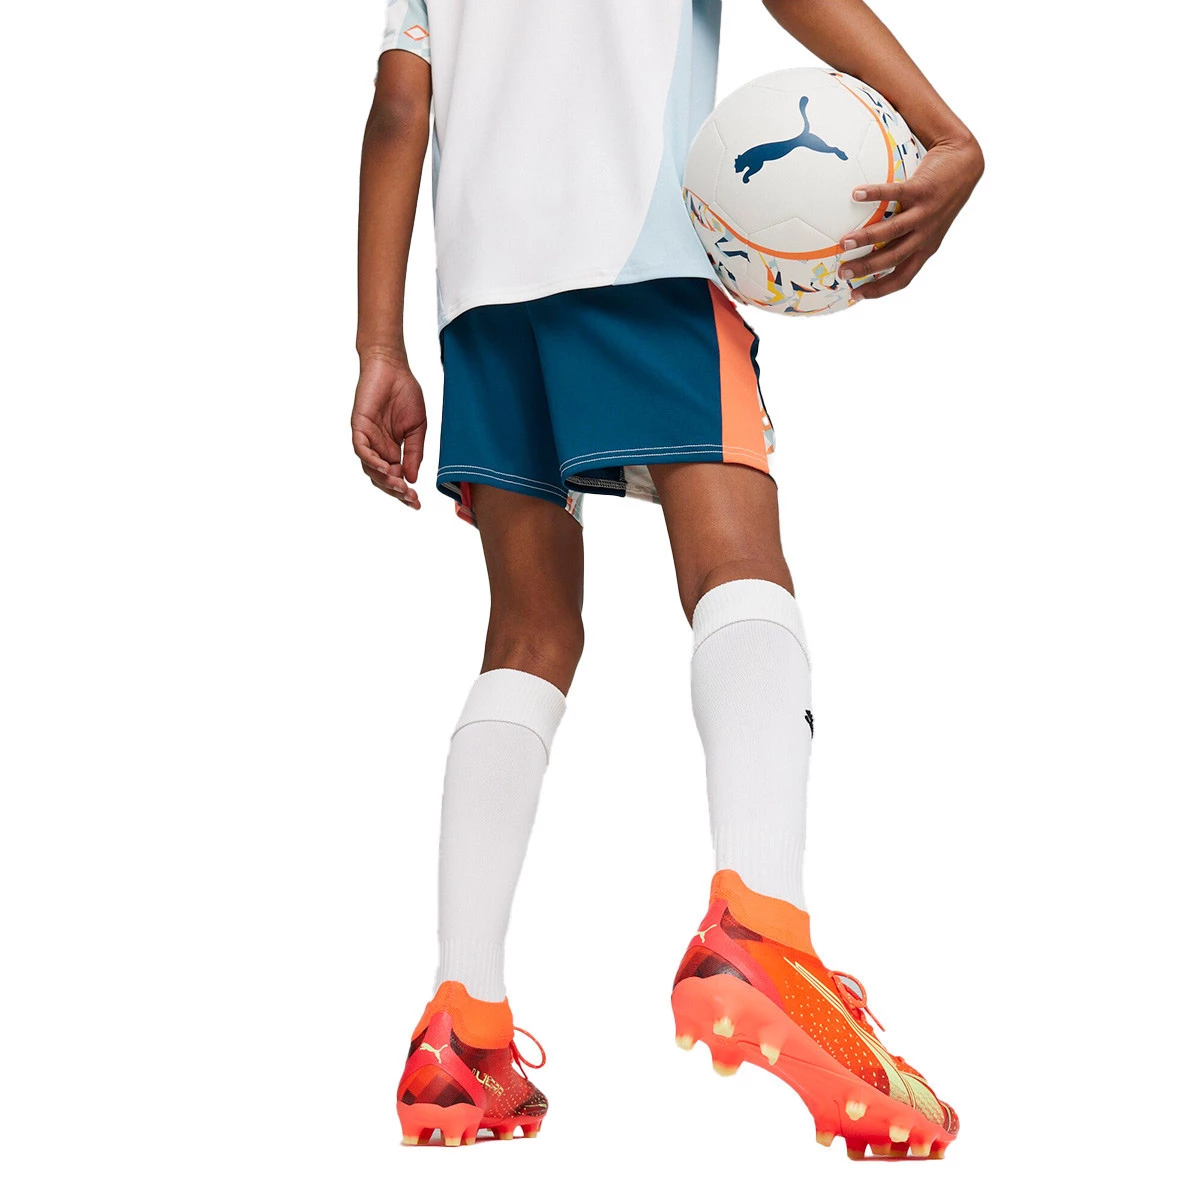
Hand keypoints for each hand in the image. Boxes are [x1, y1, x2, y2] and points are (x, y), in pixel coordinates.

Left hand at [351, 351, 426, 508]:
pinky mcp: (359, 426)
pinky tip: (386, 469)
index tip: (417, 502)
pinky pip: (361, 449)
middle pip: (382, 478)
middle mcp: (377, 447)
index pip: (395, 477)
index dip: (404, 492)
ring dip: (385, 480)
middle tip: (410, 498)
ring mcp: (367, 438)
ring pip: (370, 468)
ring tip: (400, 487)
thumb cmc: (406, 393)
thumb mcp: (417, 429)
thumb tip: (412, 479)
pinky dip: (372, 461)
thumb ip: (414, 454)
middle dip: (396, 491)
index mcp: (392, 450)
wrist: (394, 367)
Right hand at [841, 135, 983, 300]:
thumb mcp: (927, 222)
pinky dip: (874, 194)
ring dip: (866, 238)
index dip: (880, 290)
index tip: (856, 294)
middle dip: (866, 268)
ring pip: (893, 232)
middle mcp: (926, 234)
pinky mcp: (923, 190)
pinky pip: (895, 194)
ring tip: (843, 241)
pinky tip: (855, 194)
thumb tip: (866, 240)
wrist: (967, 164)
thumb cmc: (940, 194)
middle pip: (893, 259)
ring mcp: (925, 213)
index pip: (902, 277)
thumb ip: (901, 233)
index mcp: (926, 247)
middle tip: (842, 273)